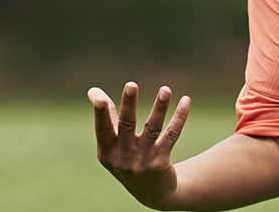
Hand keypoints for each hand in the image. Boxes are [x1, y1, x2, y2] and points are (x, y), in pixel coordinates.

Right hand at [89, 82, 190, 208]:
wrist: (153, 193)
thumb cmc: (128, 160)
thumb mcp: (113, 146)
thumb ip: (107, 118)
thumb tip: (93, 91)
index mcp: (106, 152)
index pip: (103, 130)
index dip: (100, 114)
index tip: (100, 98)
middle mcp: (123, 157)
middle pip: (126, 126)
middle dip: (129, 105)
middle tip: (131, 85)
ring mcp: (142, 161)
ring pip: (152, 129)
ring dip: (159, 108)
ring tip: (166, 90)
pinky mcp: (161, 162)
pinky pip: (171, 135)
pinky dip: (179, 117)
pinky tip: (185, 101)